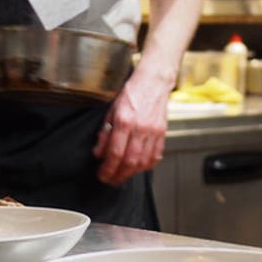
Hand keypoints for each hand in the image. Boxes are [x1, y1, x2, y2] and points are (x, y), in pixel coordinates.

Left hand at [92, 70, 170, 185]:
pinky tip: (139, 168)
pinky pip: (156, 156)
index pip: (115, 153)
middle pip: (129, 161)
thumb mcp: (111, 110)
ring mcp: (153, 131)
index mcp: (124, 121)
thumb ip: (105, 133)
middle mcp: (140, 128)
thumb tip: (99, 152)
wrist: (154, 81)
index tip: (102, 174)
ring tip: (123, 176)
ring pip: (143, 162)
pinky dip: (147, 165)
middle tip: (110, 180)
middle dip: (118, 175)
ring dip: (132, 173)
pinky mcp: (162, 133)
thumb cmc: (132, 92)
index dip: (107, 168)